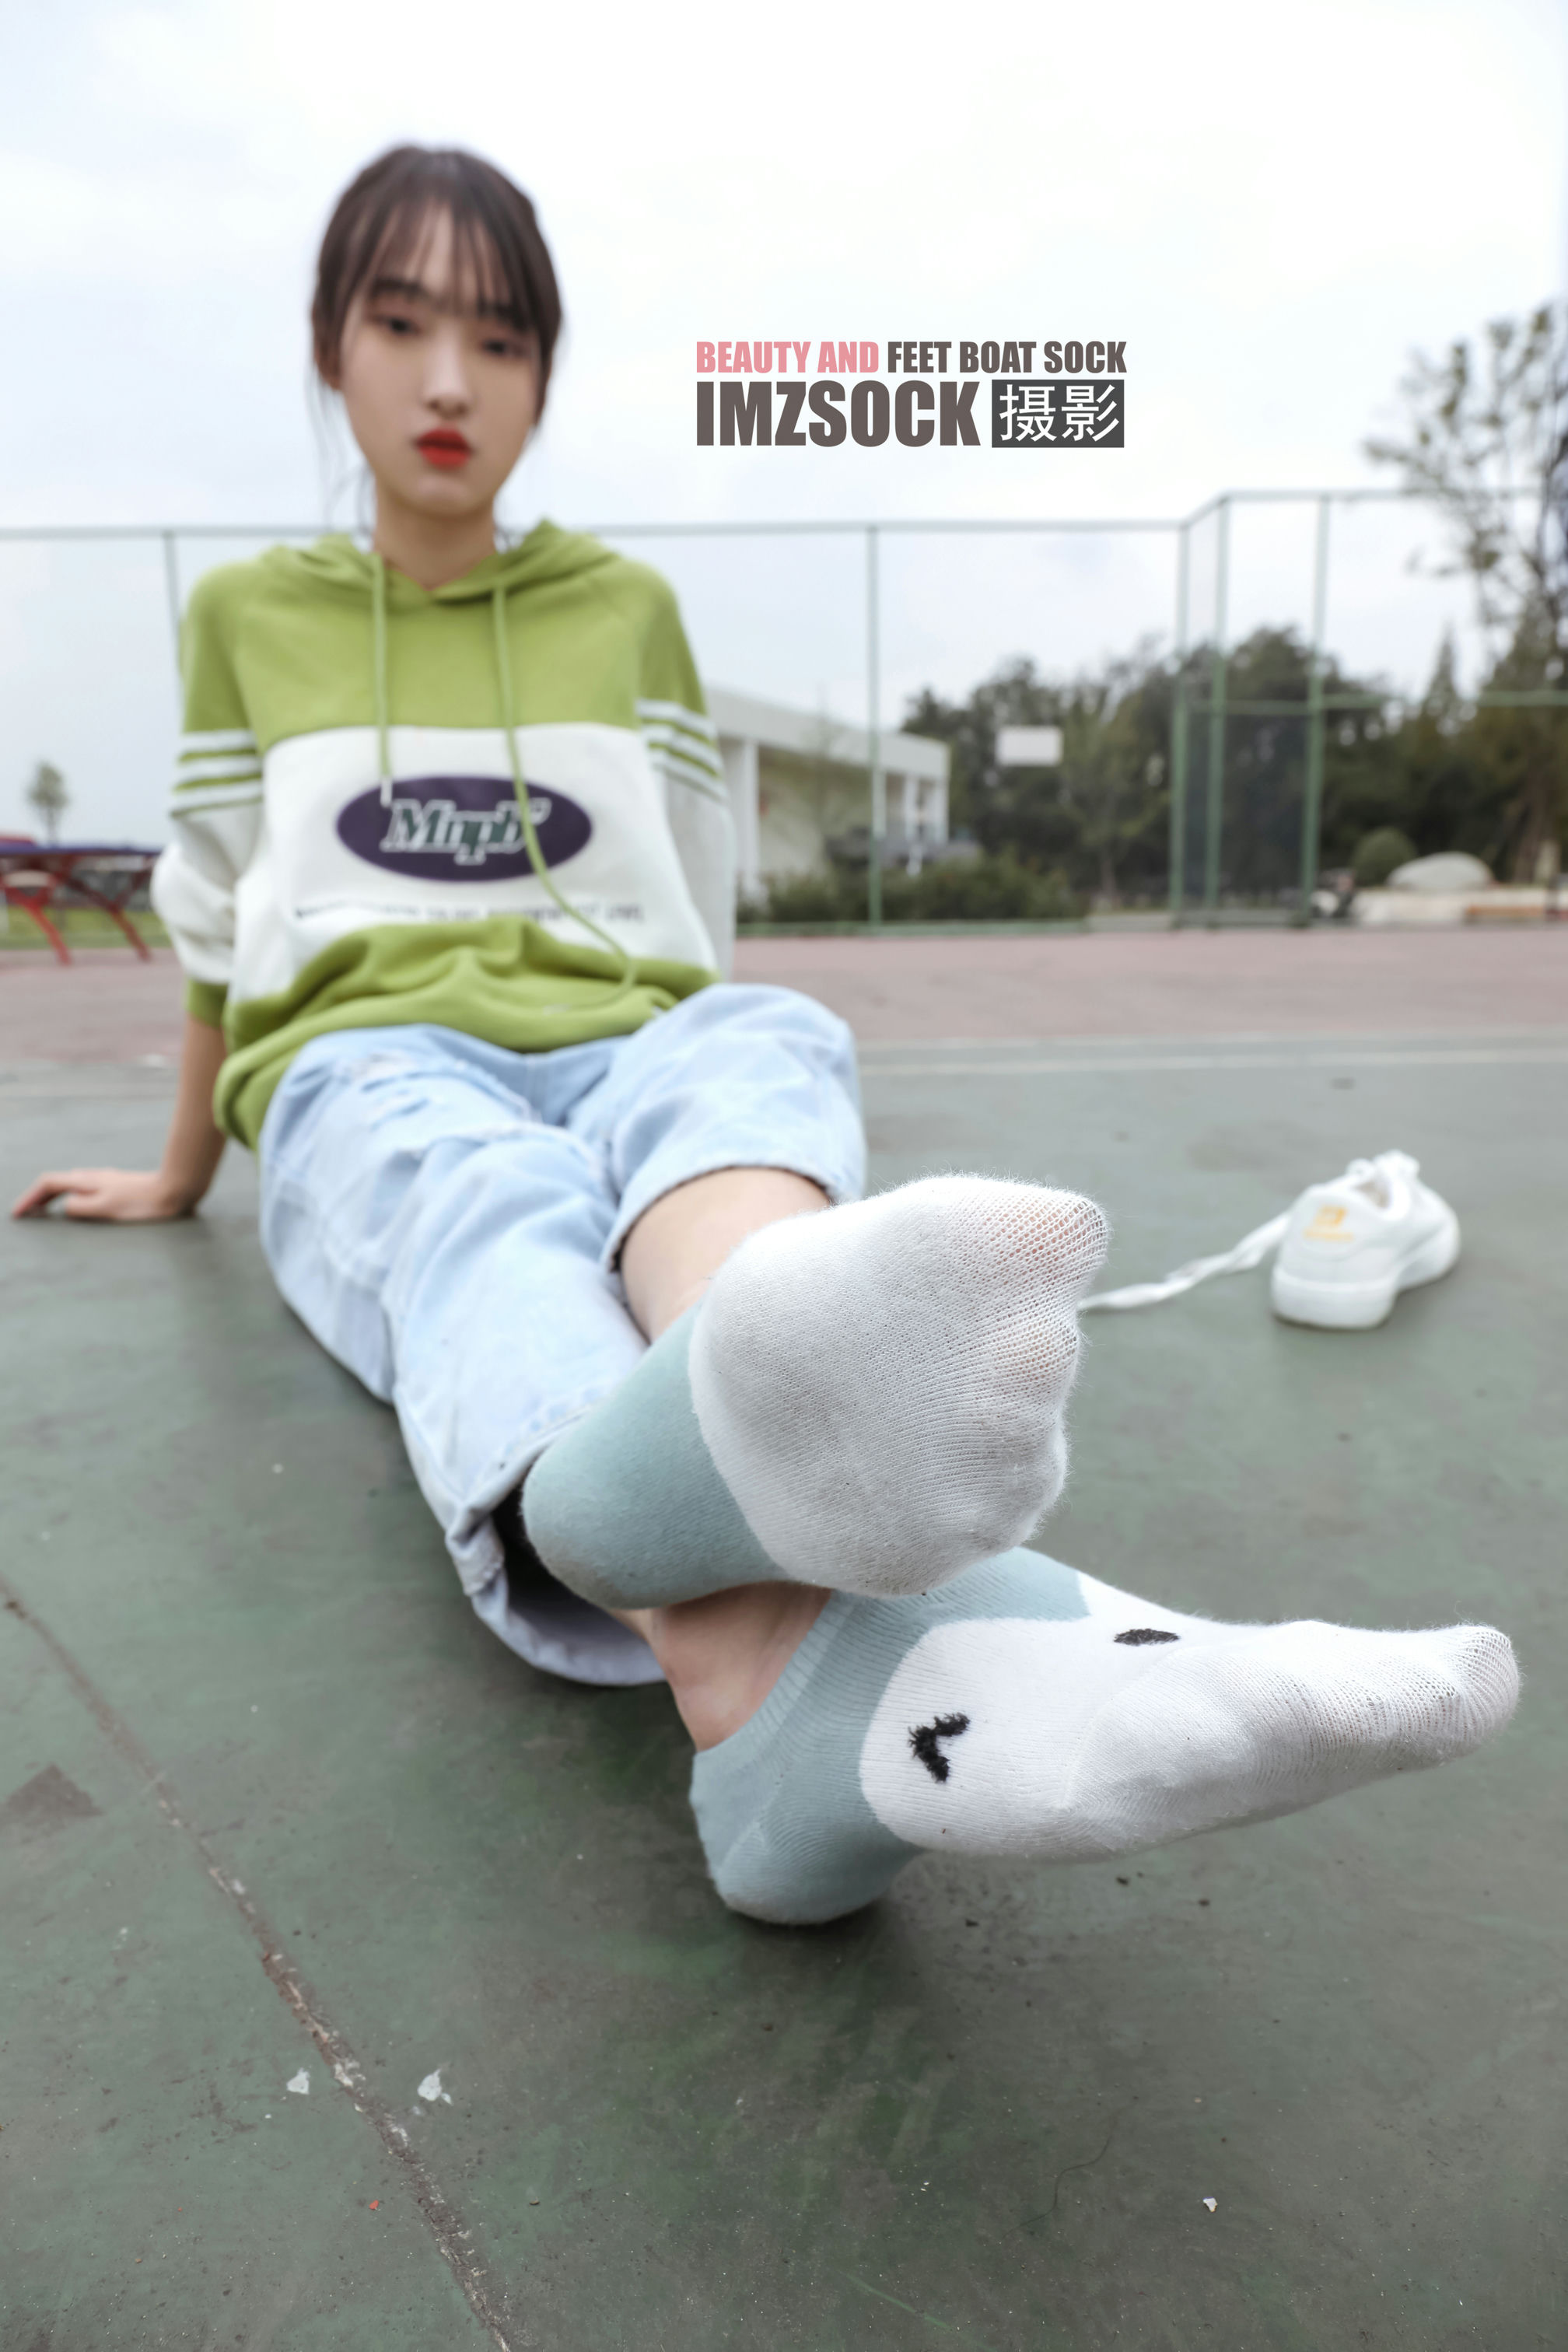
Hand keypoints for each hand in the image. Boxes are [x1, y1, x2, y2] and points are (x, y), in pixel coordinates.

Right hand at [10, 1167, 196, 1222]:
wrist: (175, 1191)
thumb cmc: (143, 1202)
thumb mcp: (107, 1208)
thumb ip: (81, 1207)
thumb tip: (65, 1207)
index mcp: (87, 1181)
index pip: (48, 1183)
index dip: (30, 1198)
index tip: (18, 1214)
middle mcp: (94, 1177)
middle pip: (57, 1183)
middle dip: (38, 1198)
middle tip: (26, 1215)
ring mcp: (105, 1180)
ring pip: (70, 1184)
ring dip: (53, 1197)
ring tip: (44, 1212)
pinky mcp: (117, 1186)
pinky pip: (84, 1189)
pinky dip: (70, 1197)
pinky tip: (76, 1205)